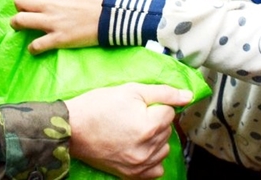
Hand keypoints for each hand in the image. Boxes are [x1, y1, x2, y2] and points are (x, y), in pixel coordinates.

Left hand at [12, 0, 109, 52]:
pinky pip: (37, 45)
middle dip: (20, 4)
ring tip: (19, 25)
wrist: (116, 14)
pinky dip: (33, 48)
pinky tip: (34, 48)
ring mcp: (52, 22)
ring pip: (22, 21)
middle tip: (24, 8)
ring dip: (18, 23)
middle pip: (20, 1)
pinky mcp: (58, 39)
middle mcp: (49, 4)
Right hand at [66, 83, 192, 178]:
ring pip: (163, 148)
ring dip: (155, 139)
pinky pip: (156, 169)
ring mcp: (141, 163)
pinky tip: (139, 148)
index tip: (138, 105)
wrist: (72, 128)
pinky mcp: (132, 174)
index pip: (170, 111)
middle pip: (167, 129)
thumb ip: (163, 92)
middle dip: (155, 120)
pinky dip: (152, 158)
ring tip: (134, 130)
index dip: (155, 104)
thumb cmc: (97, 106)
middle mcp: (148, 147)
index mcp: (150, 125)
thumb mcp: (130, 90)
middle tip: (133, 115)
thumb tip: (188, 96)